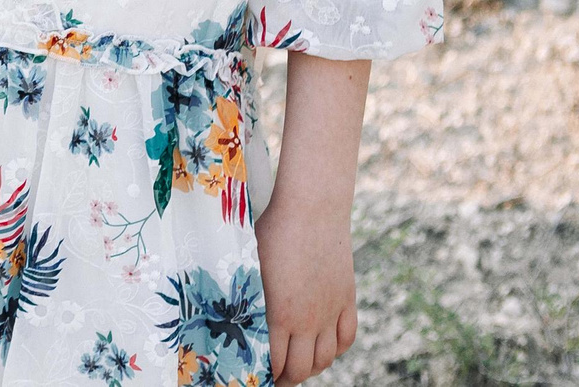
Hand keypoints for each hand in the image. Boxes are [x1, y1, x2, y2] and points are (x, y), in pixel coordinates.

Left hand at [256, 193, 357, 383]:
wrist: (312, 209)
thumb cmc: (271, 231)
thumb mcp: (249, 263)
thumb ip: (246, 293)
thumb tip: (230, 311)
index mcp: (278, 314)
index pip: (273, 363)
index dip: (265, 375)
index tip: (257, 376)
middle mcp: (307, 320)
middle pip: (301, 367)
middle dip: (287, 378)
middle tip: (277, 377)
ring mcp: (330, 311)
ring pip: (326, 358)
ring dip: (312, 368)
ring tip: (299, 366)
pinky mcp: (347, 299)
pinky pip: (347, 337)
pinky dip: (336, 350)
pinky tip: (325, 348)